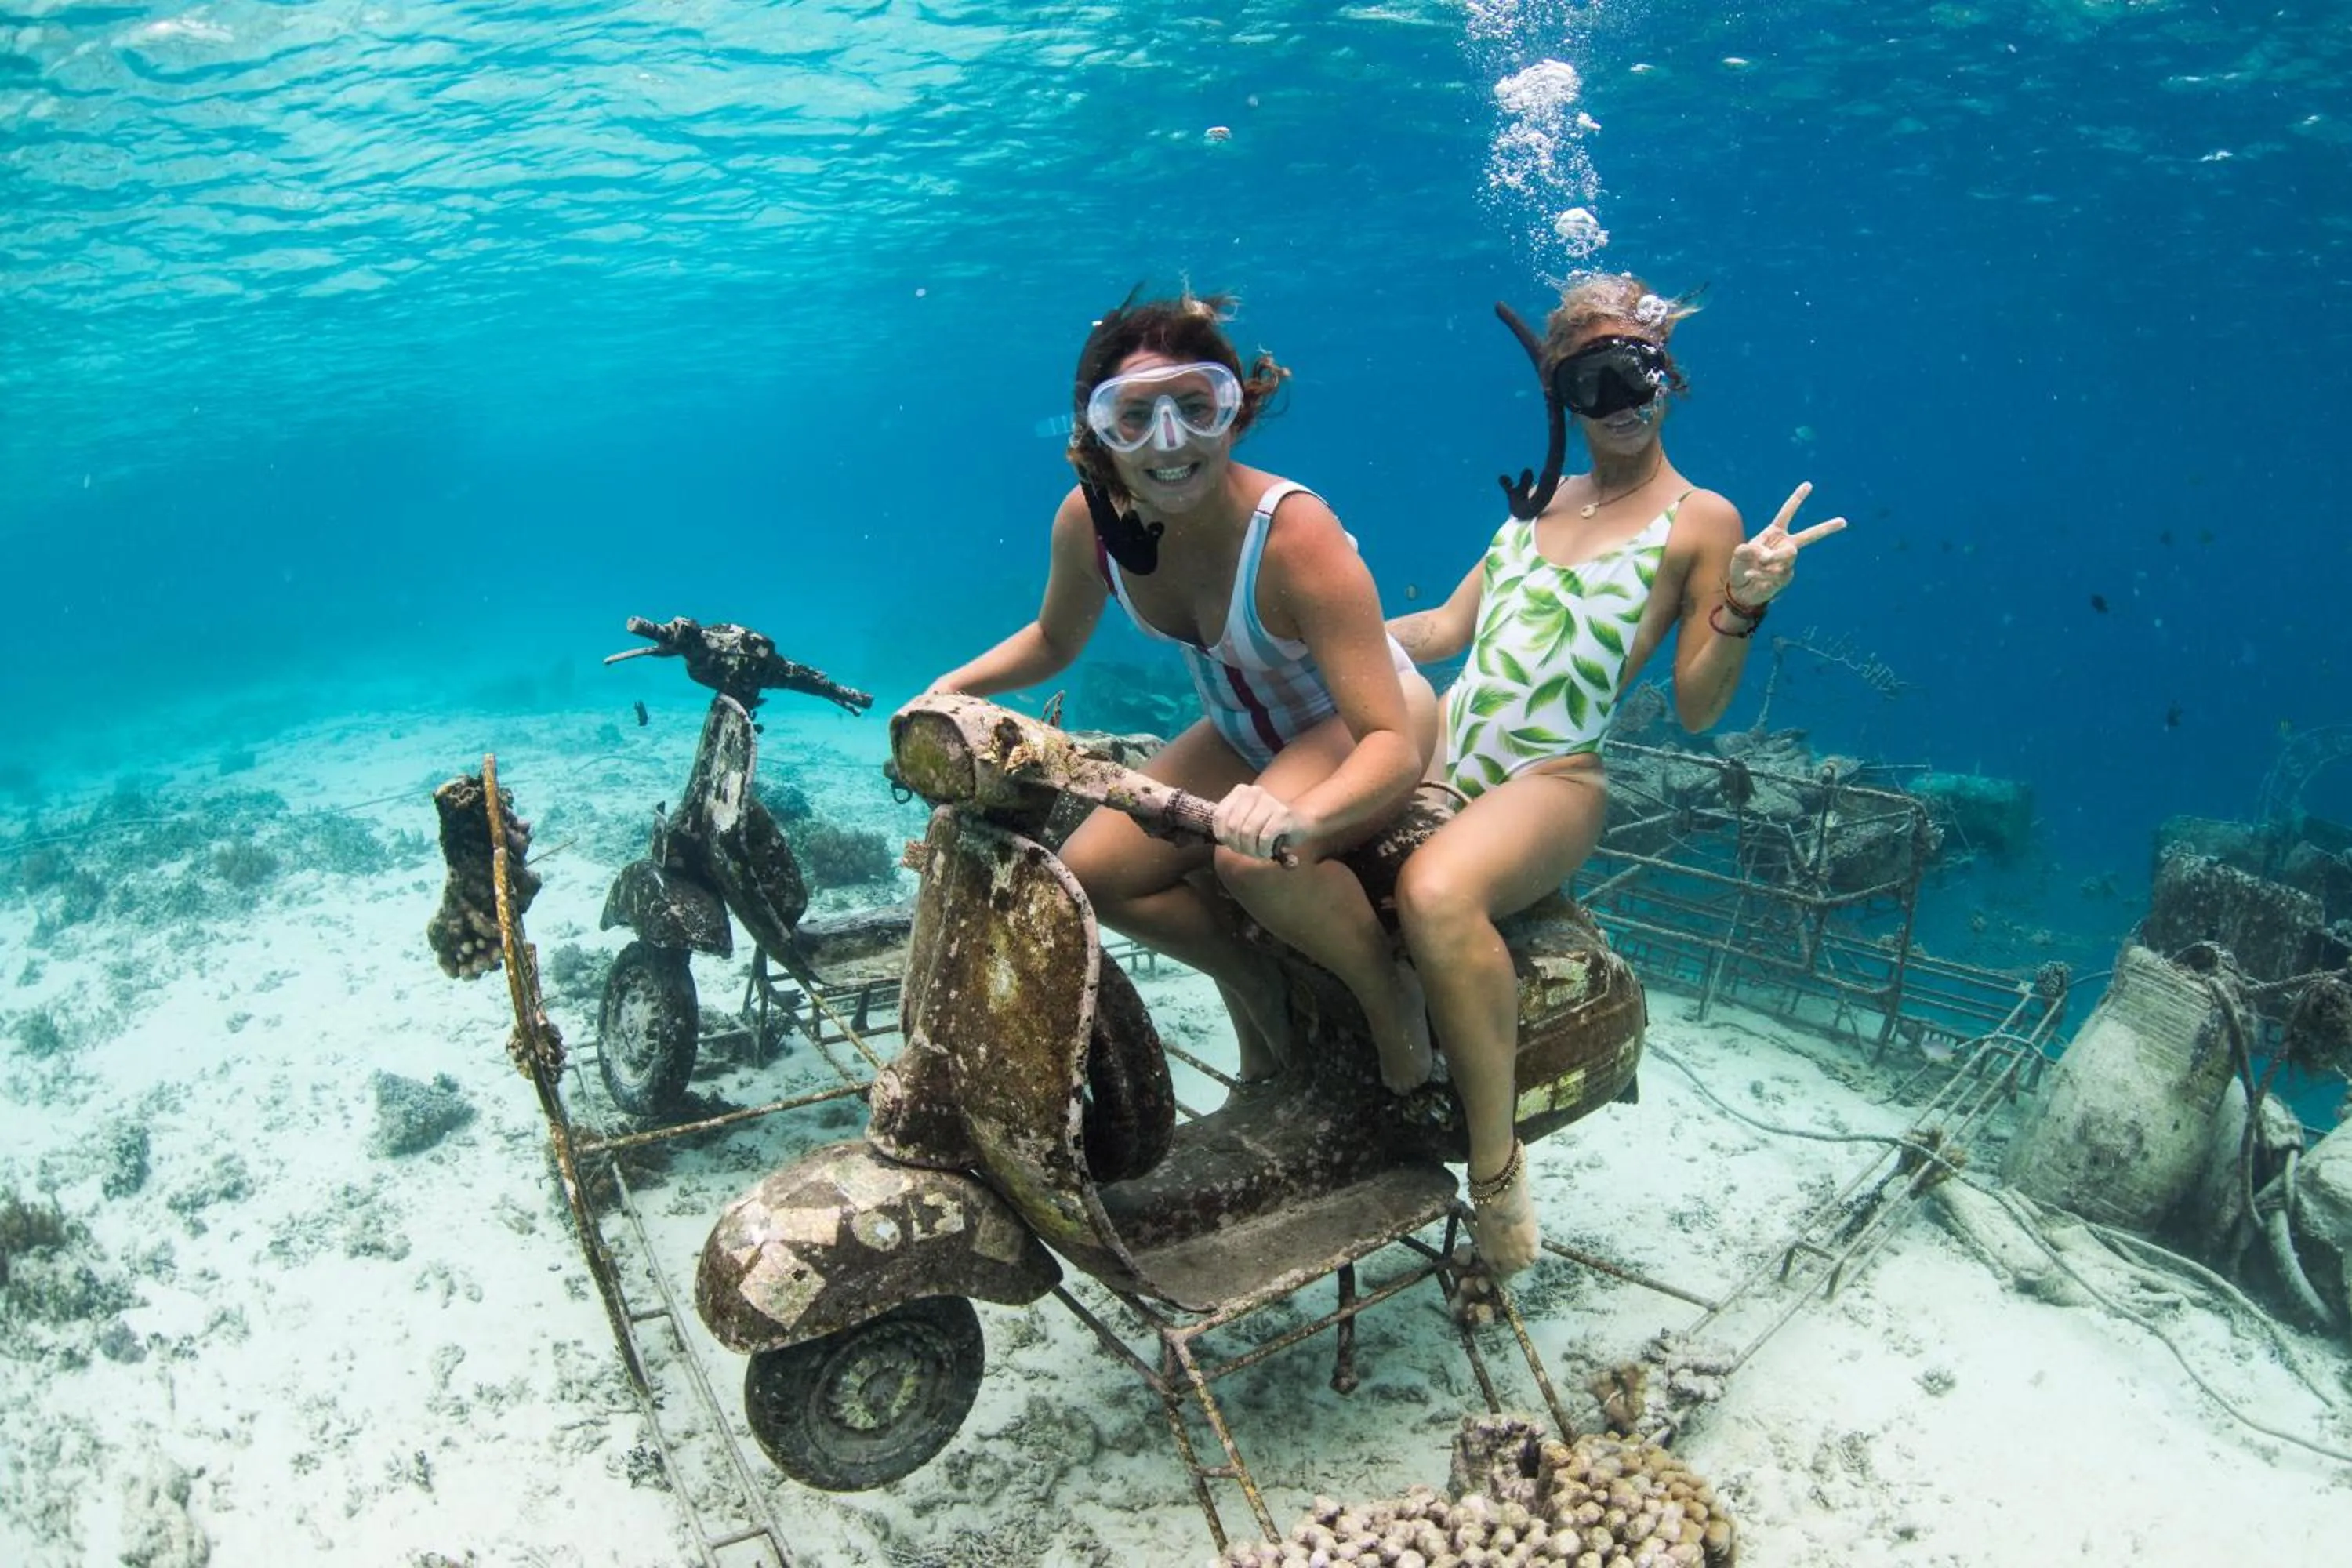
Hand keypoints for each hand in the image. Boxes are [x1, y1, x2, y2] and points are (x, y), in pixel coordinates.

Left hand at [1212, 782, 1308, 863]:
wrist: (1301, 821)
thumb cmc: (1269, 825)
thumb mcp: (1246, 822)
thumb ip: (1229, 827)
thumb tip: (1220, 838)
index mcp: (1241, 791)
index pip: (1219, 816)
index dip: (1223, 836)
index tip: (1232, 844)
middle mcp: (1254, 792)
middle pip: (1233, 827)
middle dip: (1239, 846)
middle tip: (1249, 852)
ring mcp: (1269, 802)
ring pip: (1247, 833)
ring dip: (1252, 850)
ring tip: (1259, 852)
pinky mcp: (1282, 814)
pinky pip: (1264, 837)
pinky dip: (1263, 850)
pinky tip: (1268, 851)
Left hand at [1726, 481, 1846, 607]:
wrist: (1741, 589)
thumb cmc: (1741, 567)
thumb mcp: (1739, 554)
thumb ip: (1748, 550)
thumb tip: (1765, 556)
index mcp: (1774, 533)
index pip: (1786, 514)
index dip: (1797, 499)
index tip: (1808, 485)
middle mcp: (1785, 545)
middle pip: (1809, 536)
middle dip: (1827, 528)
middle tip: (1844, 521)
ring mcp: (1788, 562)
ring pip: (1789, 554)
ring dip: (1771, 558)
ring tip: (1758, 563)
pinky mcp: (1786, 577)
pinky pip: (1777, 572)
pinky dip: (1760, 573)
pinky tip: (1750, 575)